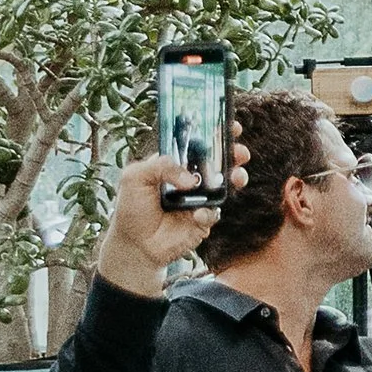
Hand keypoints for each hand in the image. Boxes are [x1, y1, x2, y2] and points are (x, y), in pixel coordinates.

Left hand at [94, 146, 250, 295]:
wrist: (135, 245)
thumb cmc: (132, 208)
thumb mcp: (135, 177)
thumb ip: (161, 166)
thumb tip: (191, 180)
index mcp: (176, 164)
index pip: (198, 144)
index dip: (215, 133)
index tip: (230, 126)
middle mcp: (191, 179)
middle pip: (219, 161)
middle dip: (234, 153)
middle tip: (240, 151)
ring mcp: (200, 199)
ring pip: (226, 184)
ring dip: (236, 177)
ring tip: (236, 177)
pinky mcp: (203, 220)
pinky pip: (215, 212)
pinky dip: (209, 212)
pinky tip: (197, 214)